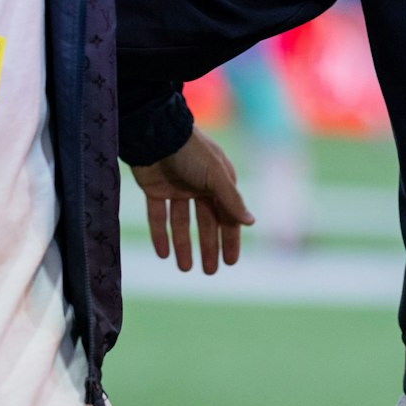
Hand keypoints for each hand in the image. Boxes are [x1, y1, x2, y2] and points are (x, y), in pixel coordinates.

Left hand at [129, 127, 254, 273]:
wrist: (154, 133)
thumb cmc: (191, 152)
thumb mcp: (216, 176)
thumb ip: (232, 201)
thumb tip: (251, 223)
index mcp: (218, 181)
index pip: (227, 215)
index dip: (230, 238)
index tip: (230, 262)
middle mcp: (198, 186)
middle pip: (206, 222)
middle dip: (208, 246)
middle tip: (209, 271)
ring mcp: (176, 188)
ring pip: (182, 222)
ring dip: (184, 245)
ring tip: (185, 268)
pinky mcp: (154, 190)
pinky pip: (158, 216)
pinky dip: (160, 234)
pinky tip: (163, 254)